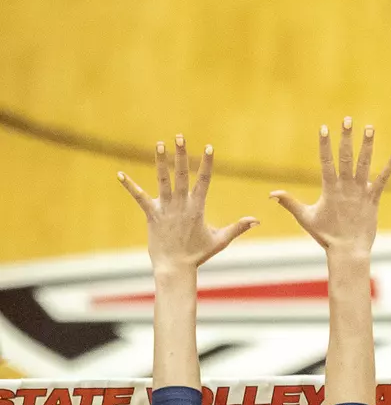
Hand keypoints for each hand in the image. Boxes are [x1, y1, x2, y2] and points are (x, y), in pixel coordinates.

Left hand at [118, 135, 257, 272]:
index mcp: (197, 208)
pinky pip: (139, 198)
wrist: (175, 267)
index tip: (209, 147)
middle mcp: (181, 205)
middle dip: (181, 155)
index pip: (204, 181)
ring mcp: (165, 209)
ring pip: (162, 181)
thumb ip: (238, 228)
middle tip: (179, 137)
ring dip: (160, 162)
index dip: (207, 163)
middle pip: (182, 174)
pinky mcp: (152, 215)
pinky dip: (130, 186)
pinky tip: (120, 174)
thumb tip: (257, 220)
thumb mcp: (220, 240)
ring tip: (158, 144)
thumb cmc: (198, 254)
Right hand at [272, 118, 390, 255]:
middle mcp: (346, 188)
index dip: (325, 144)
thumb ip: (289, 203)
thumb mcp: (306, 218)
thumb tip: (271, 194)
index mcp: (330, 190)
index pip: (326, 162)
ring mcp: (361, 192)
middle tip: (348, 119)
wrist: (349, 251)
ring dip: (367, 145)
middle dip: (346, 138)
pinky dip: (390, 166)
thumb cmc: (326, 236)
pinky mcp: (373, 199)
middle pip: (345, 157)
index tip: (324, 127)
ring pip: (365, 164)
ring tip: (370, 127)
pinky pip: (382, 180)